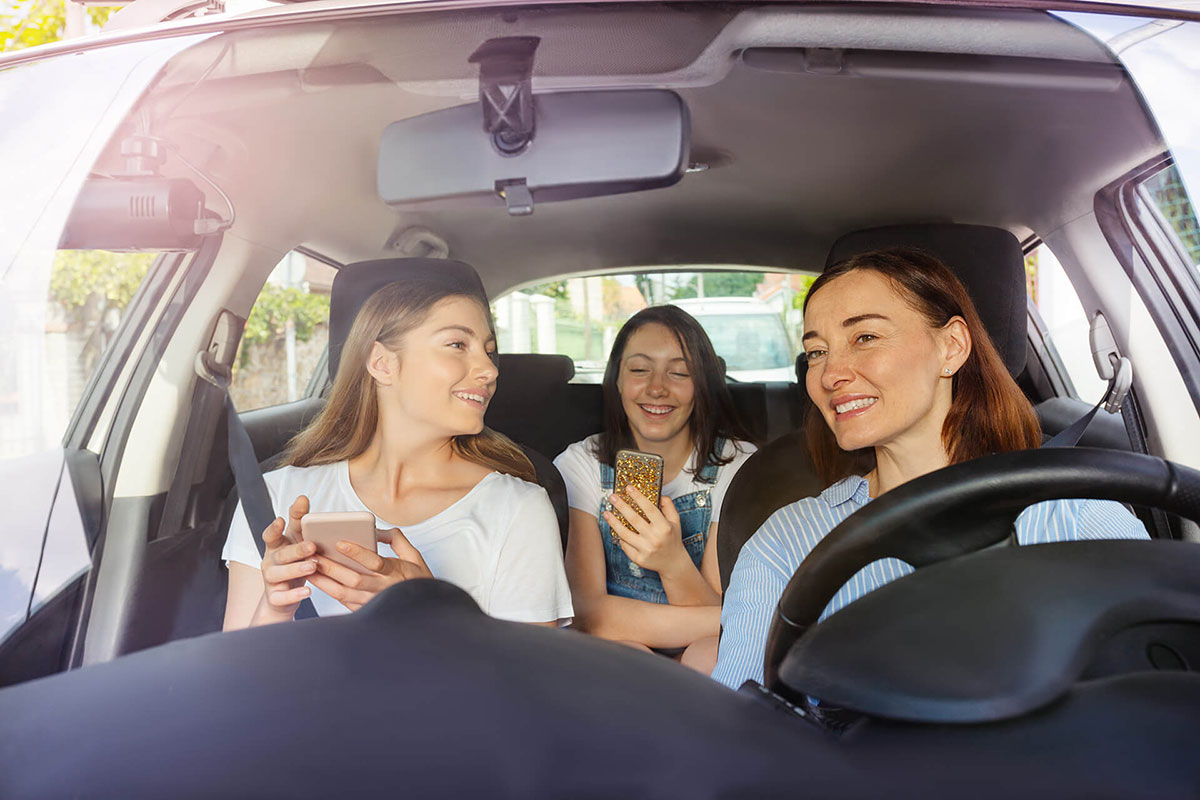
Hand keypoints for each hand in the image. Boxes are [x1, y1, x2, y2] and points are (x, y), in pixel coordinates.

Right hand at [253, 495, 316, 623]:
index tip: (280, 520)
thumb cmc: (292, 563)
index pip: (270, 535)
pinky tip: (307, 591)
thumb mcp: (295, 541)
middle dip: (296, 550)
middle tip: (312, 546)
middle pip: (281, 554)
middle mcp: (270, 561)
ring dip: (296, 570)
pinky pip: (282, 596)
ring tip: (312, 567)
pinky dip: (294, 594)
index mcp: (276, 546)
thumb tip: (302, 498)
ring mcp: (271, 580)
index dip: (274, 528)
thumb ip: (298, 521)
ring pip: (279, 574)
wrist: (283, 597)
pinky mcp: (275, 597)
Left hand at [308, 527, 433, 610]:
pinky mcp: (366, 610)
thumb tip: (376, 530)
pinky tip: (318, 581)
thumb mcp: (414, 556)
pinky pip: (344, 602)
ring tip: (309, 568)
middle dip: (331, 567)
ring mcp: (373, 602)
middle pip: (352, 579)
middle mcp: (383, 588)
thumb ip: (396, 539)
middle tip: (314, 555)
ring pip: (343, 593)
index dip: (356, 553)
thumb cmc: (418, 580)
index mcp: (396, 572)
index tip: (340, 543)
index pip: (374, 562)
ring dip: (324, 581)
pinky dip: (330, 592)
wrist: (423, 610)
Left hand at [603, 485, 688, 575]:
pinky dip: (620, 537)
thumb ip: (668, 506)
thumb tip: (657, 494)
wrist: (673, 563)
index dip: (638, 497)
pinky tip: (615, 529)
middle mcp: (655, 538)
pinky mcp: (639, 559)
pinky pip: (625, 545)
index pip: (649, 508)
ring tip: (606, 513)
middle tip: (613, 497)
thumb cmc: (672, 538)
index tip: (628, 488)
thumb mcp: (675, 521)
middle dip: (621, 506)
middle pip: (634, 519)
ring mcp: (646, 550)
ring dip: (613, 522)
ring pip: (625, 533)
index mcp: (665, 527)